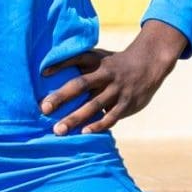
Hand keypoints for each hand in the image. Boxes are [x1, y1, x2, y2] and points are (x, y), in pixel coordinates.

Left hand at [39, 21, 188, 134]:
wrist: (148, 64)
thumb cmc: (113, 64)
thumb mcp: (98, 58)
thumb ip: (78, 66)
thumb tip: (48, 76)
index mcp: (96, 61)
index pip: (76, 59)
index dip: (60, 65)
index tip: (43, 73)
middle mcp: (106, 74)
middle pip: (81, 84)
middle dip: (62, 97)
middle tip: (44, 109)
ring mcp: (117, 89)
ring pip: (94, 105)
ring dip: (75, 118)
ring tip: (58, 130)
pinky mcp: (127, 103)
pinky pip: (111, 116)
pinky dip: (98, 125)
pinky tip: (84, 133)